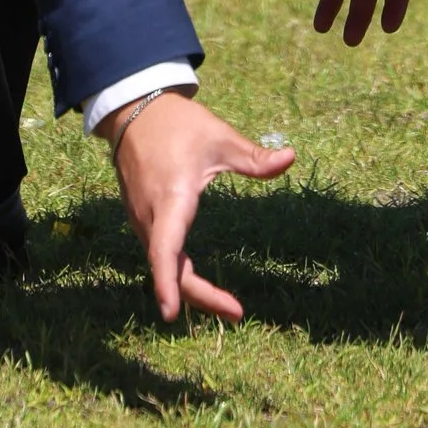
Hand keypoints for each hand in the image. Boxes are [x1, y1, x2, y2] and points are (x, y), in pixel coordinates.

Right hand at [106, 90, 294, 326]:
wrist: (136, 112)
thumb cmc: (179, 125)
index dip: (166, 282)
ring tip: (228, 306)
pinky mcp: (142, 220)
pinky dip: (178, 273)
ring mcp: (141, 220)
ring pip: (163, 264)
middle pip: (169, 268)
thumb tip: (291, 158)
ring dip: (189, 288)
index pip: (164, 249)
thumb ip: (254, 157)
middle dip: (199, 296)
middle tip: (237, 313)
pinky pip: (159, 254)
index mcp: (171, 197)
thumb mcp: (220, 137)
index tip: (171, 314)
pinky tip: (199, 283)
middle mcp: (150, 216)